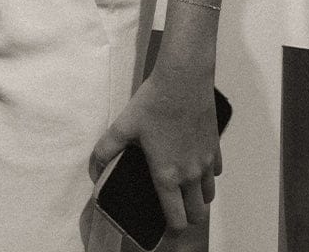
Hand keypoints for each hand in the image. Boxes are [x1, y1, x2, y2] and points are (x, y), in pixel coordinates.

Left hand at [89, 70, 221, 233]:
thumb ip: (106, 150)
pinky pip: (214, 171)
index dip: (170, 227)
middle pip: (198, 214)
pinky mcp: (215, 147)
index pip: (176, 219)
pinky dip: (206, 173)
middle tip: (173, 206)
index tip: (162, 223)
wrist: (183, 80)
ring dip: (198, 196)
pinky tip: (193, 161)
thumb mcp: (123, 126)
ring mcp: (206, 162)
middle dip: (187, 216)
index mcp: (168, 175)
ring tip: (182, 186)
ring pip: (209, 194)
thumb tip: (94, 169)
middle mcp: (191, 174)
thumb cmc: (153, 103)